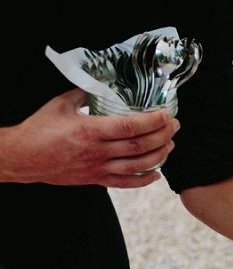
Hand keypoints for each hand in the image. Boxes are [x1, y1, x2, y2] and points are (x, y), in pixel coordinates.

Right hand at [0, 89, 179, 187]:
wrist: (22, 158)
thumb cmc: (38, 129)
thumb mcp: (60, 105)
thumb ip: (84, 94)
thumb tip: (102, 84)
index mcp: (90, 130)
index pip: (130, 126)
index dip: (153, 121)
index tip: (166, 114)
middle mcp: (97, 152)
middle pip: (139, 146)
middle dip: (162, 136)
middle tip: (174, 126)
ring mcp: (97, 168)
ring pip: (137, 166)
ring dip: (158, 156)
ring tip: (170, 145)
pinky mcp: (95, 180)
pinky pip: (124, 184)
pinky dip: (143, 181)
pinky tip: (156, 174)